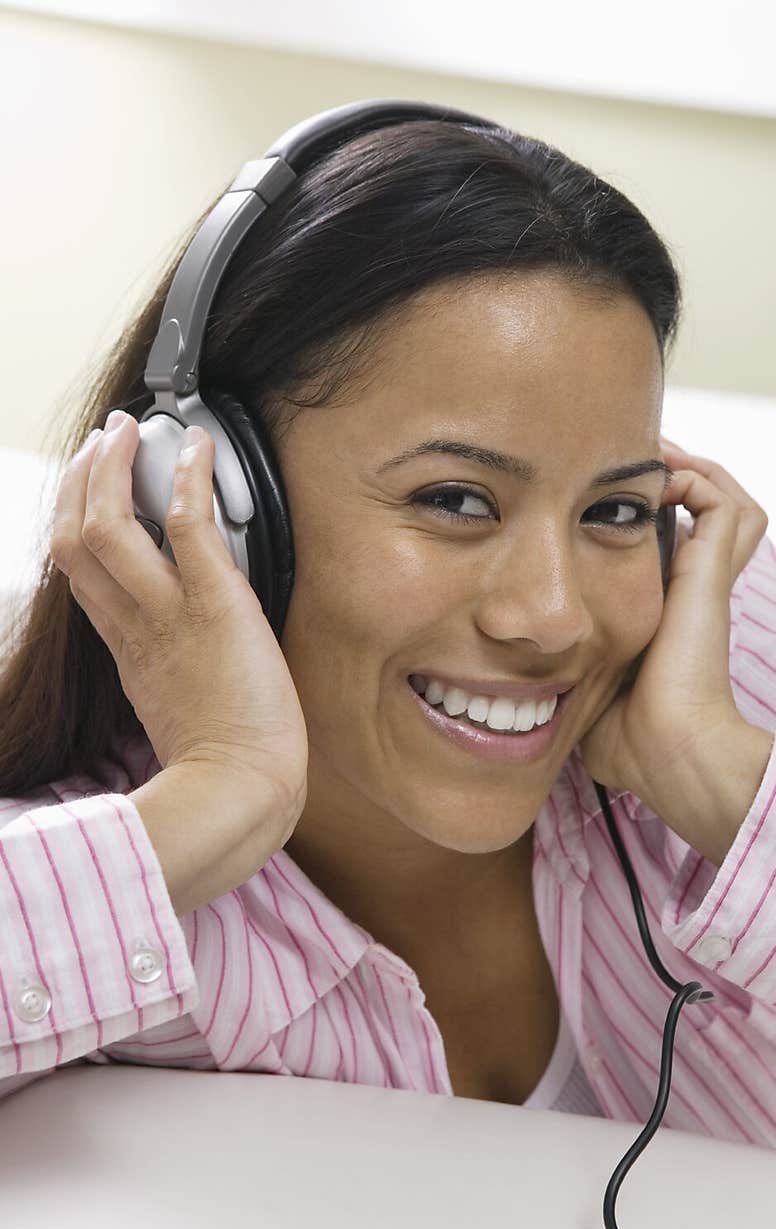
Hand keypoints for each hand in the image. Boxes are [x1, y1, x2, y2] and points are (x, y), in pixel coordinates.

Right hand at [49, 412, 308, 825]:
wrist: (242, 793)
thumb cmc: (225, 769)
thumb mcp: (175, 714)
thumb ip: (167, 675)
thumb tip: (181, 655)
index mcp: (128, 652)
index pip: (81, 574)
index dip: (76, 523)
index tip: (89, 490)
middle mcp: (136, 626)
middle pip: (76, 540)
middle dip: (81, 482)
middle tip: (100, 442)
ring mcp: (170, 613)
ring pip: (111, 525)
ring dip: (116, 468)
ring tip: (130, 431)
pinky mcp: (216, 605)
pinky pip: (188, 526)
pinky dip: (189, 479)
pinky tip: (198, 447)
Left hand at [577, 435, 768, 799]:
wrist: (668, 752)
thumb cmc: (625, 740)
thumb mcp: (581, 697)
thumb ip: (559, 677)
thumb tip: (515, 687)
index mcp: (664, 615)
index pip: (667, 549)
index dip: (636, 521)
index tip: (590, 503)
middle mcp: (691, 590)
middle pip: (704, 514)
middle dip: (664, 482)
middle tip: (622, 466)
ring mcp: (706, 580)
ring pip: (723, 499)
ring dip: (687, 471)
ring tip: (644, 459)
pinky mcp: (710, 574)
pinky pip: (724, 505)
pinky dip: (696, 479)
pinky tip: (654, 479)